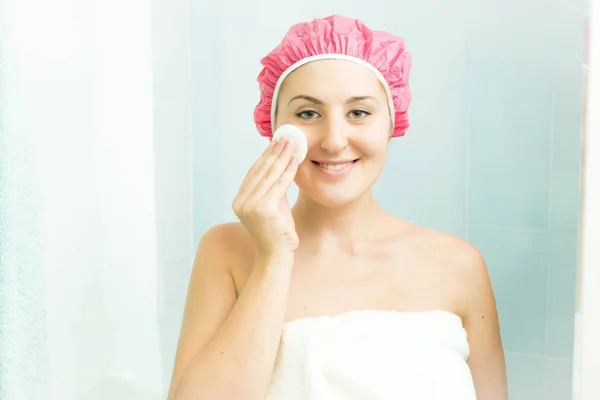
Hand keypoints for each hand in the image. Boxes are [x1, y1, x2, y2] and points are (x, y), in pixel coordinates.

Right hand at [232, 138, 298, 257]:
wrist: (278, 255)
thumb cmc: (278, 232)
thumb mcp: (273, 206)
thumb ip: (272, 188)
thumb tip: (281, 163)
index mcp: (239, 201)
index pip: (253, 173)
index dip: (265, 156)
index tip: (276, 142)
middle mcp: (241, 202)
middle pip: (261, 171)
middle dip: (275, 152)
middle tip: (286, 138)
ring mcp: (250, 205)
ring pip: (270, 175)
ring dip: (283, 157)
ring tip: (292, 144)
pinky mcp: (263, 208)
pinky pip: (280, 184)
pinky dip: (288, 170)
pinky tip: (295, 160)